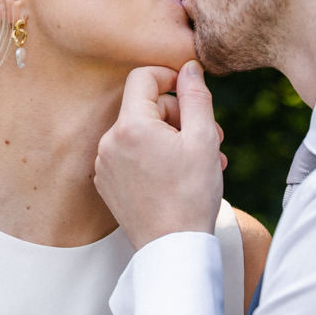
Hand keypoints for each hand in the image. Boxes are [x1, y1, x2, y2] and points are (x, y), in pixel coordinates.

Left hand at [95, 61, 225, 249]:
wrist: (173, 248)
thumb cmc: (192, 195)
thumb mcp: (203, 139)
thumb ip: (195, 96)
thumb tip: (188, 67)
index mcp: (130, 127)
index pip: (143, 78)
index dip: (170, 78)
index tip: (191, 92)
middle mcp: (109, 142)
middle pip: (145, 108)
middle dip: (178, 116)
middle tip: (211, 137)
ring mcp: (104, 164)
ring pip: (140, 133)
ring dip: (170, 138)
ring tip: (200, 160)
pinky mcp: (106, 183)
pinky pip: (131, 156)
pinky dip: (154, 157)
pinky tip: (178, 175)